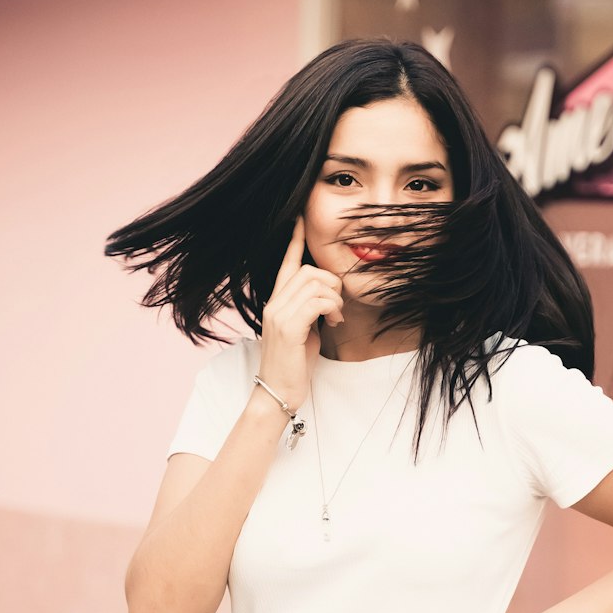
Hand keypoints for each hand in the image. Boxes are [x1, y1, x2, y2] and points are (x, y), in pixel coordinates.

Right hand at [258, 215, 343, 410]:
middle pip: (309, 270)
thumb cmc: (294, 365)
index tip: (300, 219)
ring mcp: (278, 314)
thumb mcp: (305, 331)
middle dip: (333, 283)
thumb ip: (311, 310)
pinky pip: (317, 301)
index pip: (286, 263)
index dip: (295, 240)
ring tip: (336, 317)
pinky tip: (334, 323)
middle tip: (338, 306)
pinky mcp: (288, 327)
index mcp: (276, 302)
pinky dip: (333, 308)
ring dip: (335, 298)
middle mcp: (274, 303)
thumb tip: (329, 298)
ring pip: (316, 283)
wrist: (277, 393)